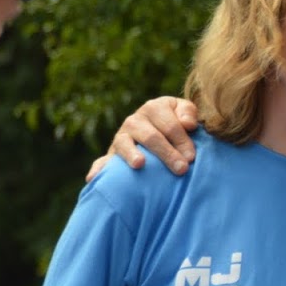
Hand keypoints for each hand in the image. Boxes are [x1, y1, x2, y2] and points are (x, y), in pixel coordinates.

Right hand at [85, 95, 199, 181]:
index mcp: (154, 107)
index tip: (191, 157)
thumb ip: (188, 114)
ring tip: (140, 164)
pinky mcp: (112, 154)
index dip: (182, 140)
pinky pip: (103, 161)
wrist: (159, 131)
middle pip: (151, 136)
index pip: (169, 125)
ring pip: (125, 144)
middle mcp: (135, 120)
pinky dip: (98, 169)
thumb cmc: (178, 124)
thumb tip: (187, 124)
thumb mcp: (185, 113)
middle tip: (181, 169)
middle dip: (167, 153)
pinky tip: (93, 178)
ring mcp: (121, 137)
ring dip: (132, 155)